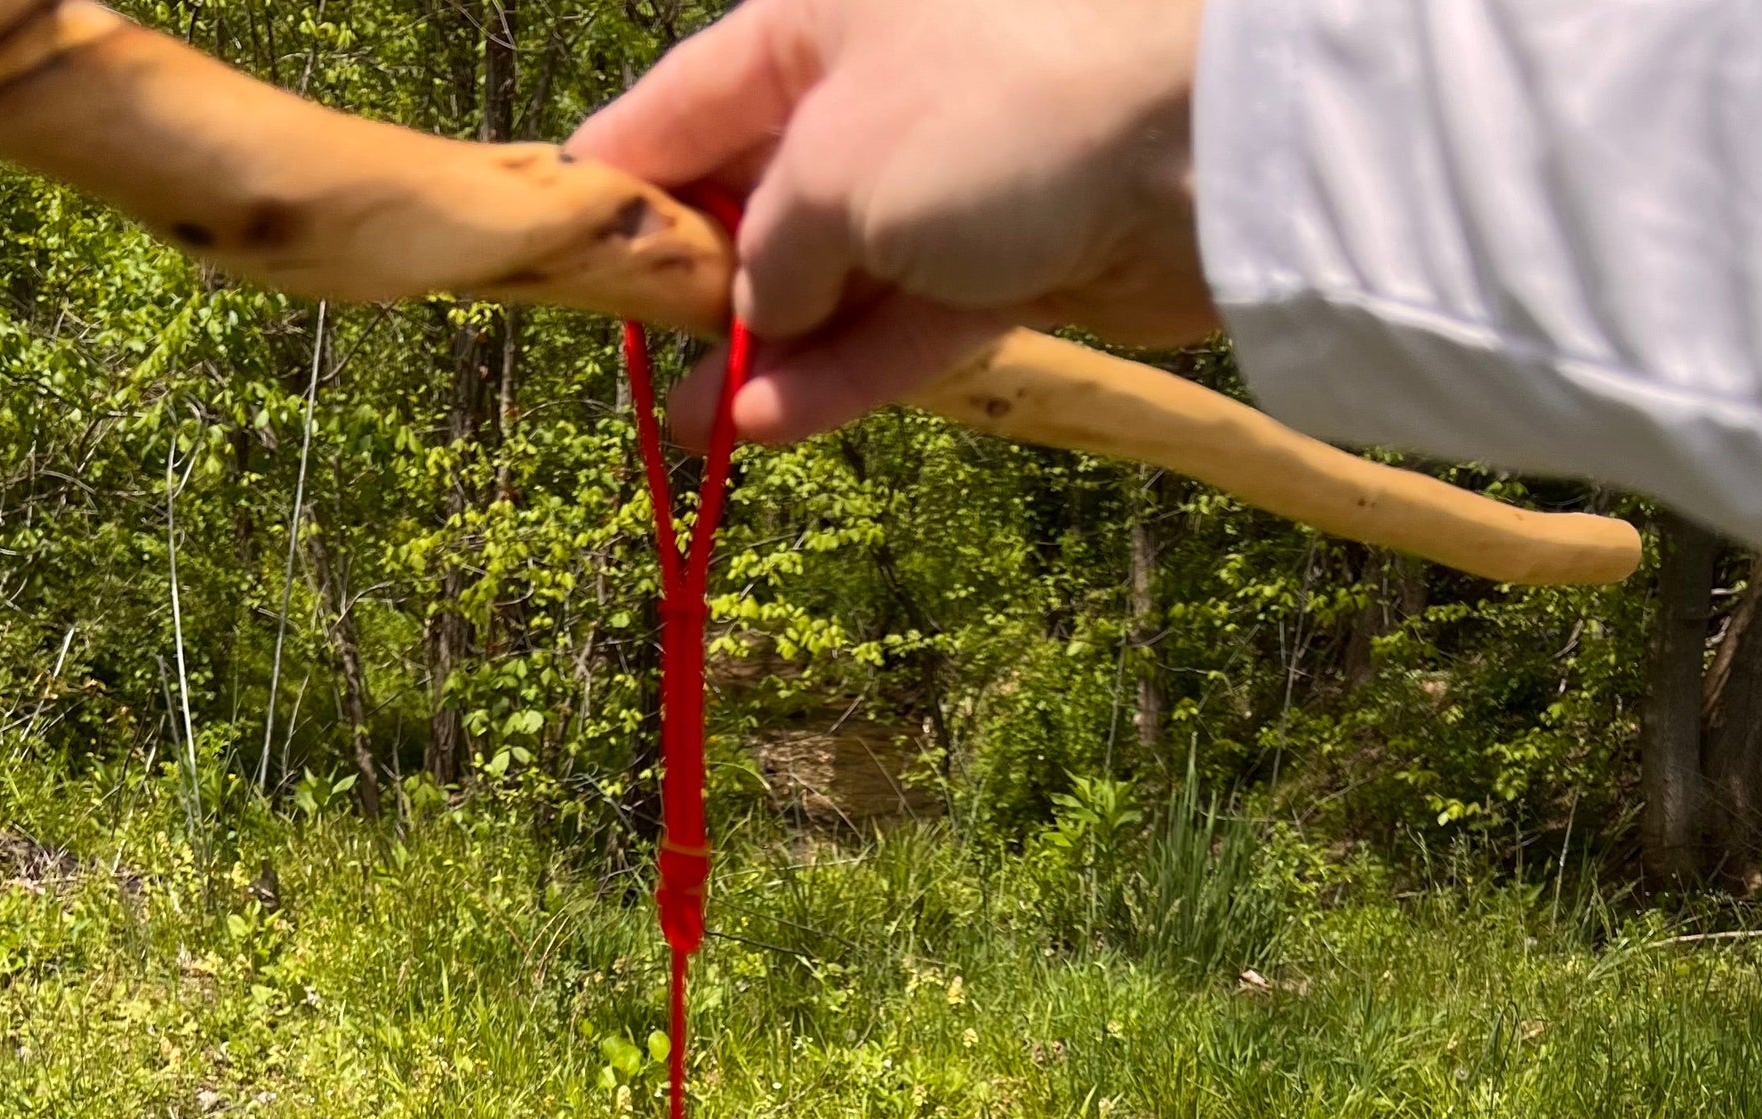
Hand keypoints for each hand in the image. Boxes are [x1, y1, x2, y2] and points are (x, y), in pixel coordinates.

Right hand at [571, 0, 1214, 443]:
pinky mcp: (1004, 267)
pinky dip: (839, 377)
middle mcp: (875, 93)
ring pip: (830, 284)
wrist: (1192, 157)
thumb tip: (758, 306)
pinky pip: (899, 328)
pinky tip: (767, 425)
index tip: (570, 256)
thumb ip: (768, 249)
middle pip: (758, 201)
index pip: (684, 103)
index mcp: (814, 21)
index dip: (622, 183)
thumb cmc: (994, 115)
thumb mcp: (832, 173)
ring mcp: (943, 188)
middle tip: (636, 368)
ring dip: (763, 358)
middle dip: (697, 291)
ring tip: (692, 434)